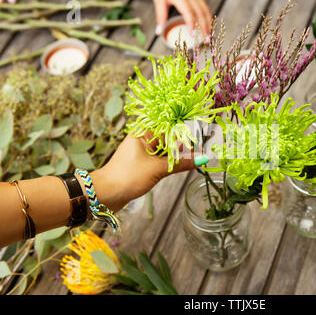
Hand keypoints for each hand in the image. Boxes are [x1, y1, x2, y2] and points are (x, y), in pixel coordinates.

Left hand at [90, 134, 205, 211]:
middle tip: (202, 150)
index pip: (170, 126)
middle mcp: (143, 139)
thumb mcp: (158, 169)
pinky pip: (161, 159)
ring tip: (195, 158)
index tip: (203, 135)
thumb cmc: (127, 177)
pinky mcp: (142, 163)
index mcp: (143, 133)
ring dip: (178, 155)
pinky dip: (171, 162)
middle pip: (169, 138)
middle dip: (185, 145)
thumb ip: (181, 163)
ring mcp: (142, 152)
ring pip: (166, 150)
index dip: (186, 131)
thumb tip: (202, 158)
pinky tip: (183, 166)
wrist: (105, 194)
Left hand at [153, 0, 211, 39]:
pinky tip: (209, 26)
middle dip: (204, 28)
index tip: (193, 35)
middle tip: (206, 41)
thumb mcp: (160, 0)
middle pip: (201, 14)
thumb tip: (158, 32)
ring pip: (206, 11)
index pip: (189, 13)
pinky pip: (206, 8)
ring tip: (209, 36)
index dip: (192, 25)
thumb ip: (161, 16)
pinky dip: (208, 18)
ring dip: (209, 24)